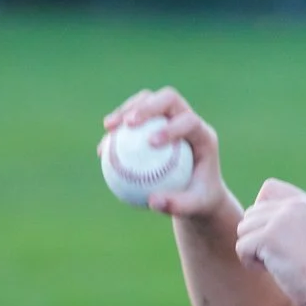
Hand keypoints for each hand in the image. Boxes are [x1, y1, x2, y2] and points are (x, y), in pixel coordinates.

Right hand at [101, 87, 231, 219]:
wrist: (199, 191)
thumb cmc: (200, 200)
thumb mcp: (194, 207)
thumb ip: (177, 204)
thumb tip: (153, 202)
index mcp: (203, 135)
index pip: (190, 121)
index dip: (171, 127)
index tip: (151, 142)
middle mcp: (188, 119)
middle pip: (168, 99)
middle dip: (147, 106)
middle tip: (128, 123)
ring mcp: (171, 117)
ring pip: (148, 100)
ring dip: (126, 109)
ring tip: (108, 127)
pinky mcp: (155, 122)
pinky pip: (134, 120)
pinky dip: (117, 130)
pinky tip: (102, 150)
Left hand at [234, 178, 305, 305]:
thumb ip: (283, 222)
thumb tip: (246, 222)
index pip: (269, 188)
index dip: (263, 214)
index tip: (281, 239)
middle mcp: (294, 205)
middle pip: (250, 213)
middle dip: (258, 238)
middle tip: (282, 256)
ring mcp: (282, 218)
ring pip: (243, 229)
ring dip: (254, 251)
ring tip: (279, 263)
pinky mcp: (270, 236)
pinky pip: (241, 247)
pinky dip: (252, 264)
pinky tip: (274, 270)